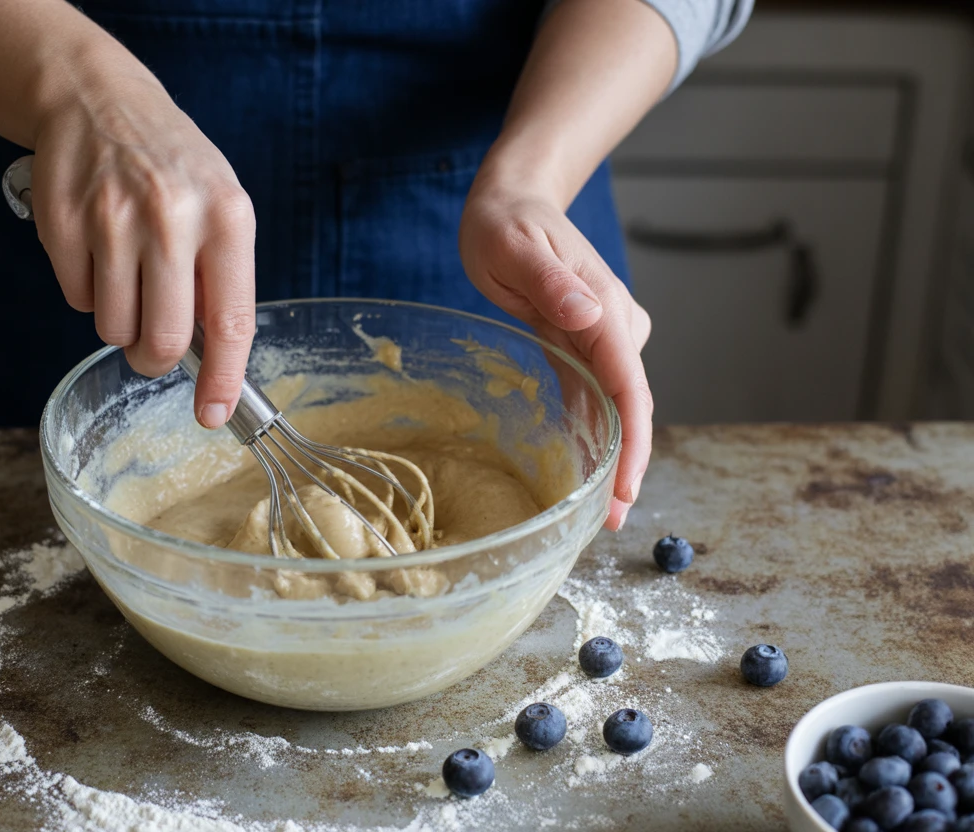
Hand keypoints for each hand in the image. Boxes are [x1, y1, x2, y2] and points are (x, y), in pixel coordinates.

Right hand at [29, 69, 255, 428]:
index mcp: (227, 219)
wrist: (98, 100)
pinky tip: (96, 249)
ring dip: (120, 322)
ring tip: (127, 276)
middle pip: (163, 341)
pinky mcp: (63, 223)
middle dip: (156, 359)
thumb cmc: (171, 166)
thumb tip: (215, 363)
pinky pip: (76, 298)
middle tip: (153, 347)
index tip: (215, 417)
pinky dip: (87, 290)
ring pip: (113, 328)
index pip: (230, 323)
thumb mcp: (220, 206)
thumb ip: (221, 279)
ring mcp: (112, 220)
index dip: (223, 381)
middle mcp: (172, 219)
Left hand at [460, 173, 651, 530]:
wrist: (514, 200)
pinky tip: (584, 469)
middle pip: (629, 404)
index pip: (627, 384)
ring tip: (600, 512)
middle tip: (611, 522)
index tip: (625, 486)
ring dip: (612, 455)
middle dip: (627, 463)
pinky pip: (593, 394)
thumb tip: (593, 315)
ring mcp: (601, 335)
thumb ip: (553, 281)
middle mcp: (612, 325)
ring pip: (615, 404)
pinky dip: (593, 432)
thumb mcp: (517, 246)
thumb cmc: (507, 221)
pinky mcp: (582, 341)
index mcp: (604, 309)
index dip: (632, 440)